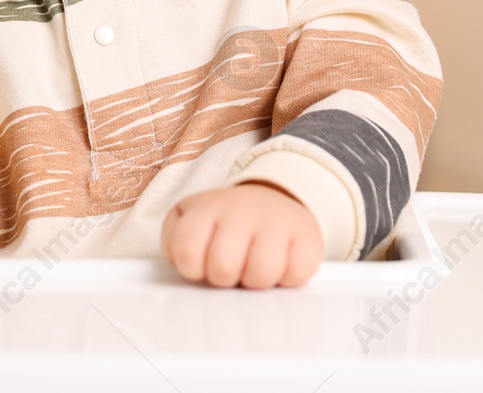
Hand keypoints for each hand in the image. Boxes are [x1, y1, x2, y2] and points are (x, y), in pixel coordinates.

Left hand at [161, 182, 324, 288]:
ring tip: (253, 264)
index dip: (193, 268)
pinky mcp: (308, 236)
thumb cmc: (226, 223)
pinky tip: (280, 262)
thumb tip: (179, 263)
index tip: (201, 261)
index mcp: (206, 207)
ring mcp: (277, 220)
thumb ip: (174, 242)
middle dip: (225, 277)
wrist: (273, 201)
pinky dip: (286, 278)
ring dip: (255, 280)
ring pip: (260, 275)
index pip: (186, 251)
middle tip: (231, 265)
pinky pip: (295, 276)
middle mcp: (242, 208)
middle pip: (223, 268)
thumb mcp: (189, 221)